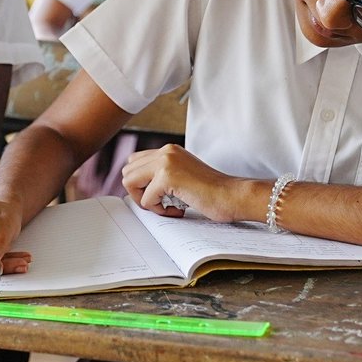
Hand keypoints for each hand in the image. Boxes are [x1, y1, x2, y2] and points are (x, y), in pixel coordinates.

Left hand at [122, 144, 250, 222]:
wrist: (233, 195)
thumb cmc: (213, 192)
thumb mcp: (184, 176)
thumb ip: (164, 175)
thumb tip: (139, 187)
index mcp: (169, 150)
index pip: (135, 162)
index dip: (140, 184)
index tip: (158, 196)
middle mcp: (166, 151)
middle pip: (127, 171)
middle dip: (138, 192)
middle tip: (161, 203)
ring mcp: (166, 162)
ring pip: (130, 182)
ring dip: (145, 200)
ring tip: (167, 206)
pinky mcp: (168, 177)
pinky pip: (146, 200)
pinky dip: (159, 210)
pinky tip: (178, 210)